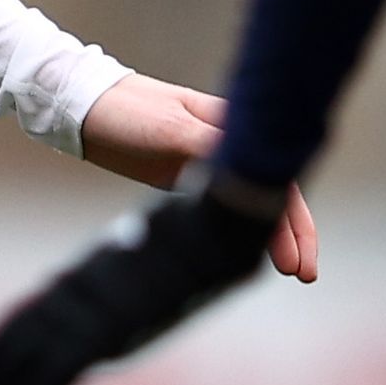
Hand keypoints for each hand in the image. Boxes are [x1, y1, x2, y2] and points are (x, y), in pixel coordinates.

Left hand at [0, 180, 282, 384]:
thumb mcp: (149, 263)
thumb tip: (126, 303)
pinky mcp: (102, 334)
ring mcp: (81, 316)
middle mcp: (64, 301)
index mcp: (68, 287)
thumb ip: (125, 289)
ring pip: (12, 377)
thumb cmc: (195, 236)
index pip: (4, 336)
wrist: (218, 221)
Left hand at [74, 77, 318, 279]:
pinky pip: (221, 209)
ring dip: (268, 237)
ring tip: (287, 270)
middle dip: (291, 235)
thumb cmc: (127, 112)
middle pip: (270, 196)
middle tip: (303, 275)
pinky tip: (241, 254)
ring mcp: (207, 163)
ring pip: (248, 205)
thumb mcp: (170, 129)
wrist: (82, 109)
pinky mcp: (185, 177)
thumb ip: (208, 148)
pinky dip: (236, 232)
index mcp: (231, 130)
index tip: (297, 258)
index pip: (276, 181)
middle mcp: (227, 146)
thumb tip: (247, 171)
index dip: (292, 221)